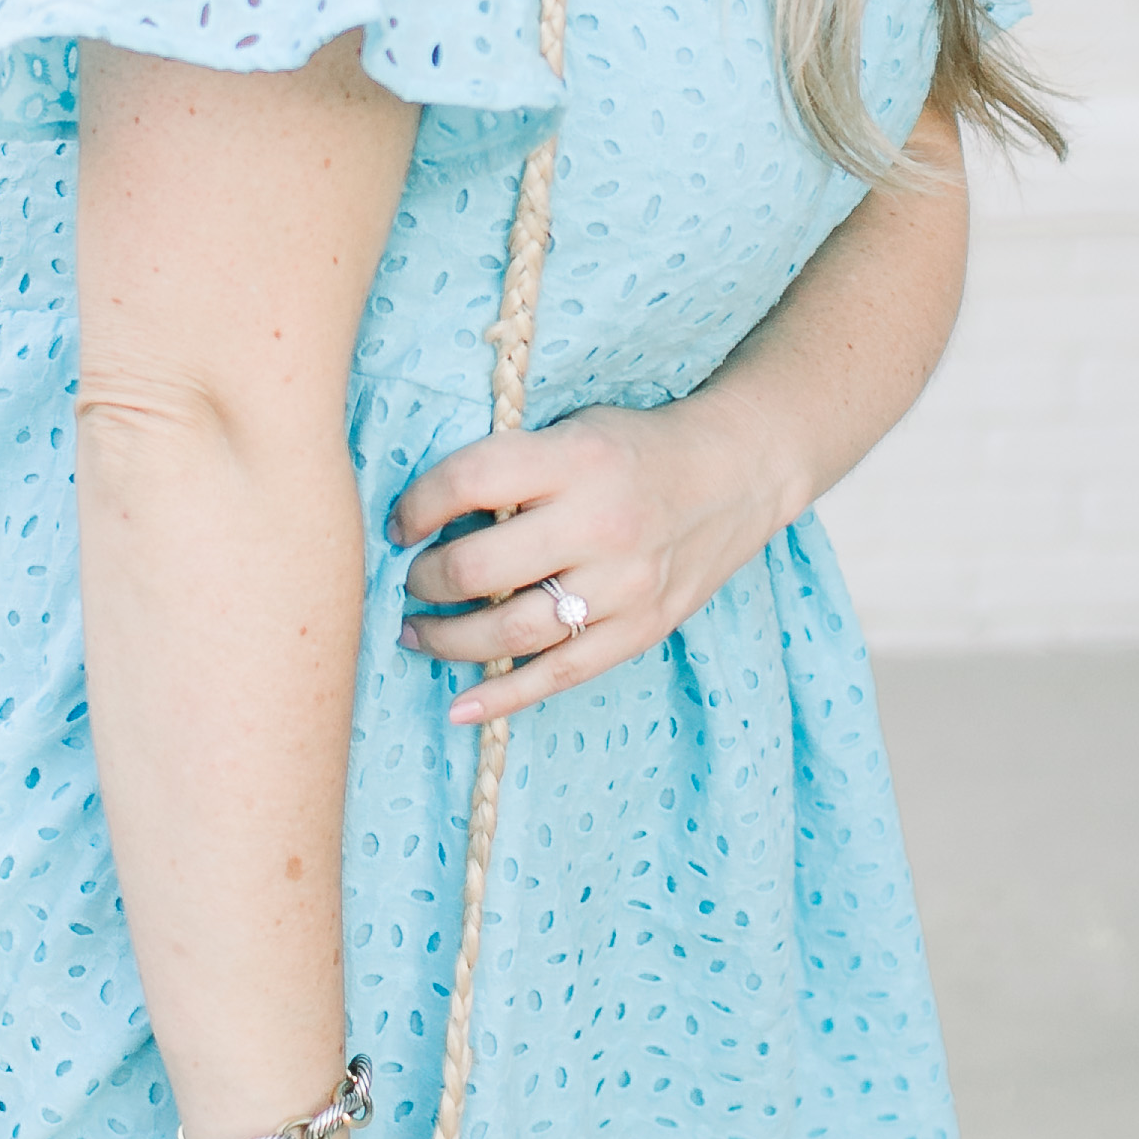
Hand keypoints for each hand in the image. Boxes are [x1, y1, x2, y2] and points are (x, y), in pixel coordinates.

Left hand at [390, 396, 784, 730]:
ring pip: (512, 632)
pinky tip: (461, 707)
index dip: (418, 506)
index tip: (400, 525)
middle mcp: (600, 524)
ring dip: (449, 639)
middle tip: (410, 581)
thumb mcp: (575, 431)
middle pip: (481, 568)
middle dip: (426, 580)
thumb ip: (514, 467)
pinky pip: (559, 675)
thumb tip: (427, 517)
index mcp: (576, 459)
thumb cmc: (637, 448)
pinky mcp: (640, 630)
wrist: (738, 473)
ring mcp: (624, 585)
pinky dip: (503, 697)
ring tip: (418, 633)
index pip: (471, 480)